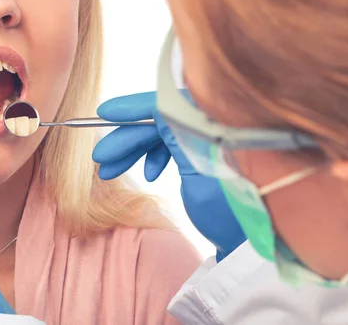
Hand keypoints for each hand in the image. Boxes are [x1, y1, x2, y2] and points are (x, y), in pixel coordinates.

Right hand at [93, 92, 245, 259]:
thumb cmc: (228, 213)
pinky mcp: (205, 152)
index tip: (104, 113)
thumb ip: (177, 136)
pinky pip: (173, 144)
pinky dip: (155, 156)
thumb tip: (154, 104)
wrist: (247, 244)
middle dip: (128, 138)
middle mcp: (215, 126)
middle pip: (162, 119)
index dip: (134, 107)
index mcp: (219, 126)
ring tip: (110, 171)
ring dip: (135, 150)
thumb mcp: (198, 175)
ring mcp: (210, 139)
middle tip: (101, 158)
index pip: (170, 103)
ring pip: (163, 133)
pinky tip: (148, 174)